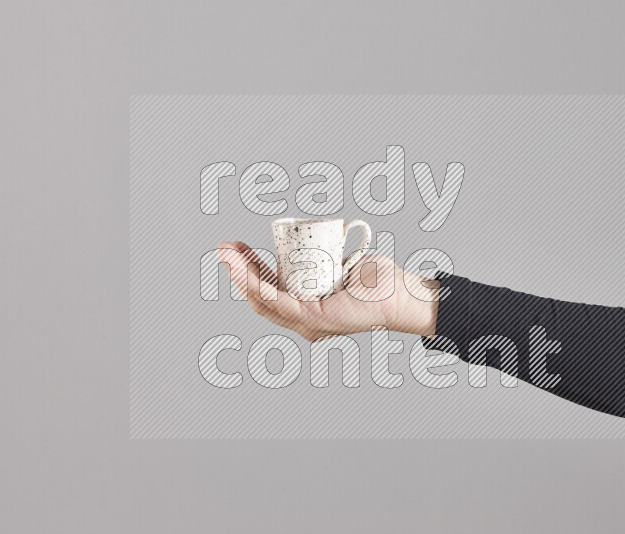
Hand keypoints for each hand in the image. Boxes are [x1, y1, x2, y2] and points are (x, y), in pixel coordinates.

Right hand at [217, 242, 439, 341]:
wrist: (400, 293)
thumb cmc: (375, 282)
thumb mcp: (337, 266)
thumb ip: (320, 259)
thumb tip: (307, 240)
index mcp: (303, 307)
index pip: (267, 289)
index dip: (247, 268)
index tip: (236, 246)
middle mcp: (301, 319)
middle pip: (259, 296)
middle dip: (237, 270)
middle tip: (224, 247)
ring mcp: (307, 322)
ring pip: (264, 300)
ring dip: (242, 277)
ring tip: (229, 255)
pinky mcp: (316, 320)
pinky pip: (282, 304)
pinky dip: (262, 290)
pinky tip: (249, 276)